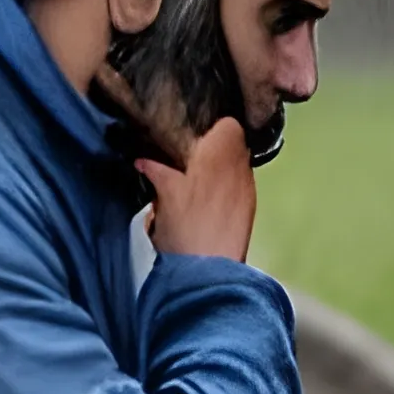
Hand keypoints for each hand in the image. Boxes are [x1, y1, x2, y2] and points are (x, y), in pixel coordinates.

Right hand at [138, 117, 255, 262]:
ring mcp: (249, 190)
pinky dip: (222, 194)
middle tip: (186, 162)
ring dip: (216, 173)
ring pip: (234, 170)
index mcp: (223, 152)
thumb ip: (155, 169)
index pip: (229, 122)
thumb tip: (144, 161)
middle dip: (210, 151)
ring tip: (192, 187)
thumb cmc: (186, 226)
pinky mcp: (249, 212)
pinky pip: (236, 191)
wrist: (207, 271)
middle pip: (232, 146)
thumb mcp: (163, 191)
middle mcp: (242, 167)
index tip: (192, 136)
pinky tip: (203, 208)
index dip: (211, 126)